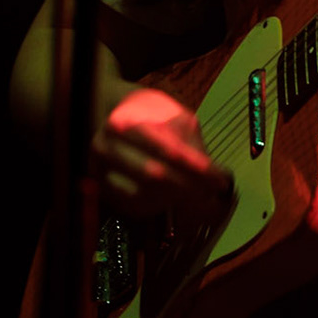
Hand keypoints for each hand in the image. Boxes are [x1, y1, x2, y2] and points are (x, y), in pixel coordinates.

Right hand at [91, 87, 232, 224]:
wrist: (108, 112)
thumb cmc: (147, 112)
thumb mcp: (172, 115)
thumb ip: (190, 141)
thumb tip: (214, 174)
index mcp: (124, 122)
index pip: (167, 149)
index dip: (195, 167)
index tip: (219, 178)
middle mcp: (105, 147)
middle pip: (153, 175)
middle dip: (188, 187)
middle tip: (214, 193)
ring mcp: (98, 170)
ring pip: (142, 195)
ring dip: (175, 199)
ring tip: (200, 197)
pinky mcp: (100, 188)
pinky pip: (132, 205)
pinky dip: (158, 205)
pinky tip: (177, 200)